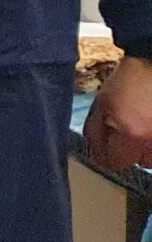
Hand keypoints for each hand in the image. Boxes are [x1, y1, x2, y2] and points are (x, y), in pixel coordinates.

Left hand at [85, 56, 151, 173]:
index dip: (106, 154)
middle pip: (139, 162)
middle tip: (129, 129)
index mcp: (133, 135)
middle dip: (131, 150)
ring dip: (148, 146)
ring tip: (145, 124)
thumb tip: (95, 150)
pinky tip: (151, 122)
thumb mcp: (103, 102)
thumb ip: (95, 131)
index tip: (105, 146)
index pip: (115, 163)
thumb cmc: (133, 79)